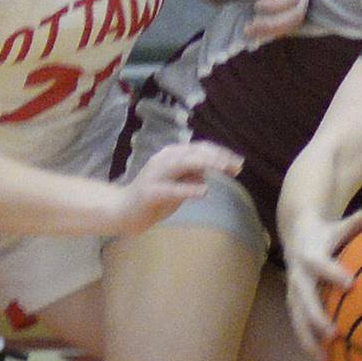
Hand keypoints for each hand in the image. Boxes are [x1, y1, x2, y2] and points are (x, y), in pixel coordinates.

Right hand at [112, 141, 241, 235]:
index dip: (221, 153)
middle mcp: (164, 159)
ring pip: (184, 163)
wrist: (122, 211)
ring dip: (206, 163)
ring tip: (224, 168)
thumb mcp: (178, 184)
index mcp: (171, 155)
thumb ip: (192, 175)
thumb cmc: (153, 198)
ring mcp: (156, 174)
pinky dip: (188, 189)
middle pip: (195, 152)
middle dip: (218, 157)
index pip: (200, 148)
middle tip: (237, 165)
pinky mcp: (150, 192)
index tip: (239, 163)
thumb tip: (209, 170)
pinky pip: (172, 189)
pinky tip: (204, 192)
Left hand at [244, 0, 310, 42]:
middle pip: (296, 15)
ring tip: (248, 32)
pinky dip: (271, 33)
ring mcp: (297, 2)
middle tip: (249, 27)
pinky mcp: (289, 10)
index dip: (275, 5)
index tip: (256, 5)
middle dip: (273, 24)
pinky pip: (285, 27)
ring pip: (292, 24)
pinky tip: (255, 35)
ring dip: (271, 32)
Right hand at [282, 206, 361, 356]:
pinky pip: (299, 325)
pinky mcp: (293, 303)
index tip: (352, 284)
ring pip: (297, 319)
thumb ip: (359, 220)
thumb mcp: (341, 225)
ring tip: (324, 360)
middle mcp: (298, 275)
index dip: (334, 274)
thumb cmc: (326, 232)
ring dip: (309, 339)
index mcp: (310, 255)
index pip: (321, 265)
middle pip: (303, 300)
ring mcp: (293, 292)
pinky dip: (309, 343)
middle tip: (334, 334)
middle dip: (316, 318)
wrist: (295, 233)